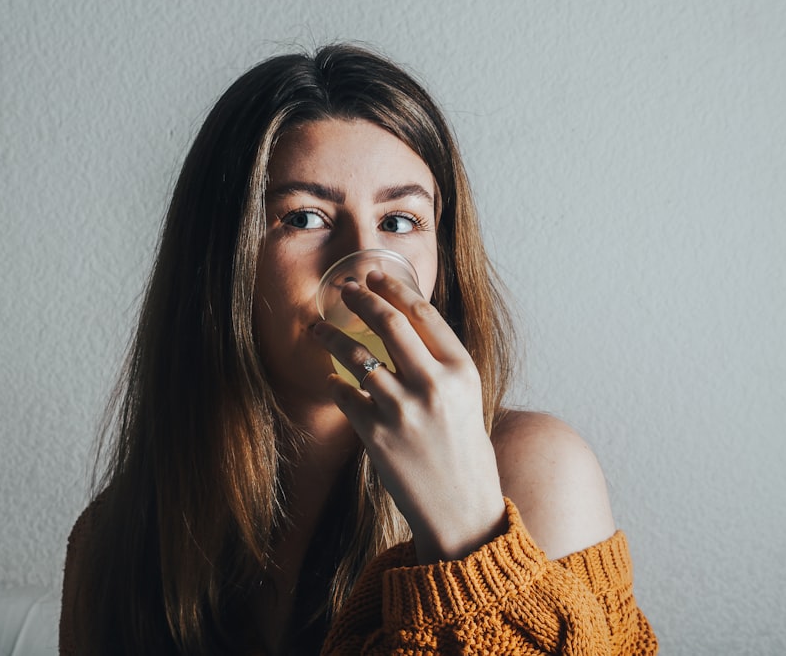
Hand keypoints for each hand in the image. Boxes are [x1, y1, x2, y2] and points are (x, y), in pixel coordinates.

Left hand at [313, 271, 506, 562]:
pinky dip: (334, 382)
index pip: (422, 313)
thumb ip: (439, 362)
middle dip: (360, 298)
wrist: (460, 511)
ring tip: (317, 328)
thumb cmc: (465, 451)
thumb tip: (404, 320)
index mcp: (462, 371)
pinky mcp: (375, 435)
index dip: (393, 288)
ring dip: (332, 336)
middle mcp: (433, 385)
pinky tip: (332, 379)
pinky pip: (344, 394)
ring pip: (356, 355)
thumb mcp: (467, 398)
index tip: (374, 275)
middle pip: (388, 323)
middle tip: (342, 288)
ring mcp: (401, 410)